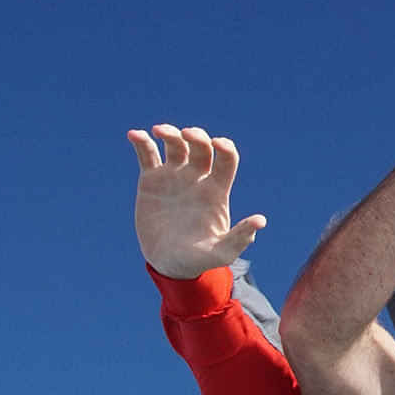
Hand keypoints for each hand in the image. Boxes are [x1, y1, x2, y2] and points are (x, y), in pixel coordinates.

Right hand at [129, 125, 266, 279]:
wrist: (167, 263)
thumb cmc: (198, 259)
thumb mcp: (220, 254)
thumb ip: (238, 238)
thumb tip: (260, 221)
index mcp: (216, 190)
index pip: (226, 159)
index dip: (225, 147)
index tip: (217, 143)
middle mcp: (196, 178)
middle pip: (201, 146)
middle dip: (196, 136)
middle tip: (187, 134)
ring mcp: (174, 176)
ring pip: (175, 144)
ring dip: (169, 133)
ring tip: (158, 131)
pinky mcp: (151, 180)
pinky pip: (147, 155)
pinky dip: (141, 142)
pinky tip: (134, 134)